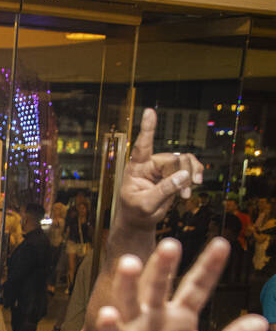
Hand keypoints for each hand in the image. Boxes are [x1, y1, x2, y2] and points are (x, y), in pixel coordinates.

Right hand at [87, 237, 268, 330]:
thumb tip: (262, 321)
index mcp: (181, 319)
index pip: (197, 287)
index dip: (209, 267)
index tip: (222, 244)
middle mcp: (156, 319)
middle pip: (160, 287)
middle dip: (165, 266)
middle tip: (170, 244)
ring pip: (131, 302)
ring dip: (129, 283)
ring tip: (130, 263)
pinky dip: (111, 325)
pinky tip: (111, 314)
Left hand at [116, 108, 203, 229]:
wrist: (140, 219)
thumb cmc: (136, 212)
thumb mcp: (145, 205)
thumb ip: (163, 190)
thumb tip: (184, 175)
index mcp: (136, 168)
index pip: (141, 146)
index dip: (147, 129)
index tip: (149, 111)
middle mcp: (150, 164)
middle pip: (173, 159)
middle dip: (182, 176)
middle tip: (183, 194)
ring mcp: (164, 167)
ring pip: (185, 161)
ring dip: (190, 177)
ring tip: (186, 195)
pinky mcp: (174, 173)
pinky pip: (191, 166)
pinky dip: (195, 175)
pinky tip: (194, 186)